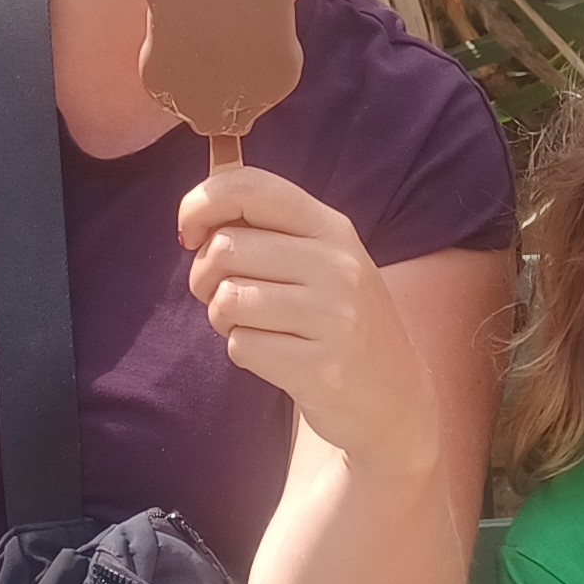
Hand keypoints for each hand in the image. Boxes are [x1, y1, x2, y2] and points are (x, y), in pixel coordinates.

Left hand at [177, 166, 430, 464]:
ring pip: (228, 299)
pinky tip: (275, 356)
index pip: (251, 186)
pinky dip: (243, 352)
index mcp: (332, 228)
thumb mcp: (321, 260)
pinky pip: (241, 346)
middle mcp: (337, 265)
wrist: (395, 397)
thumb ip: (267, 231)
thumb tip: (194, 216)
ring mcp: (334, 317)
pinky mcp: (321, 368)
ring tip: (253, 327)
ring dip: (222, 319)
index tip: (188, 232)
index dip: (201, 201)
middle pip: (226, 247)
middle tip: (220, 295)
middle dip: (203, 276)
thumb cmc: (337, 321)